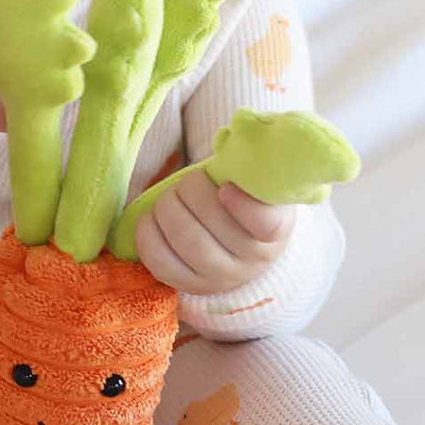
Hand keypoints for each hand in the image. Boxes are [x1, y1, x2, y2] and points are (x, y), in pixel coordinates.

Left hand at [134, 167, 294, 294]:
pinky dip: (148, 234)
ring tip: (170, 197)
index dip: (243, 205)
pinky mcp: (191, 286)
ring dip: (167, 208)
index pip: (266, 224)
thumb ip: (252, 164)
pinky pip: (160, 262)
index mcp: (276, 232)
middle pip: (211, 225)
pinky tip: (152, 218)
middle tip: (188, 181)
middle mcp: (252, 262)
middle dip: (188, 193)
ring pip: (184, 241)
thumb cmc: (249, 201)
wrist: (246, 244)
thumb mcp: (260, 184)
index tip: (226, 187)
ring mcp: (221, 278)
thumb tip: (228, 138)